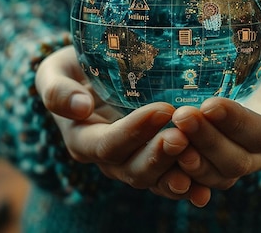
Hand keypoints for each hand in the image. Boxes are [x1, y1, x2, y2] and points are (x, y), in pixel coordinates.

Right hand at [35, 46, 210, 205]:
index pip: (108, 144)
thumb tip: (80, 107)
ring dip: (177, 172)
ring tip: (200, 157)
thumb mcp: (55, 73)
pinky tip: (206, 189)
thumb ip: (58, 90)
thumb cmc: (74, 71)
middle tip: (183, 136)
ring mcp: (133, 164)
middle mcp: (109, 159)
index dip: (134, 131)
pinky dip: (189, 186)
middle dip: (159, 156)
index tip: (161, 109)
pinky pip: (171, 181)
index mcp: (83, 140)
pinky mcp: (155, 163)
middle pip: (134, 169)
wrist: (91, 79)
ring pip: (155, 180)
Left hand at [172, 50, 260, 191]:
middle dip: (207, 140)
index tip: (210, 104)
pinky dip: (179, 172)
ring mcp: (235, 161)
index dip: (236, 123)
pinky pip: (197, 178)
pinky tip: (160, 154)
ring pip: (214, 174)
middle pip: (235, 160)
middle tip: (181, 116)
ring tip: (168, 135)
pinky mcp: (213, 162)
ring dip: (190, 158)